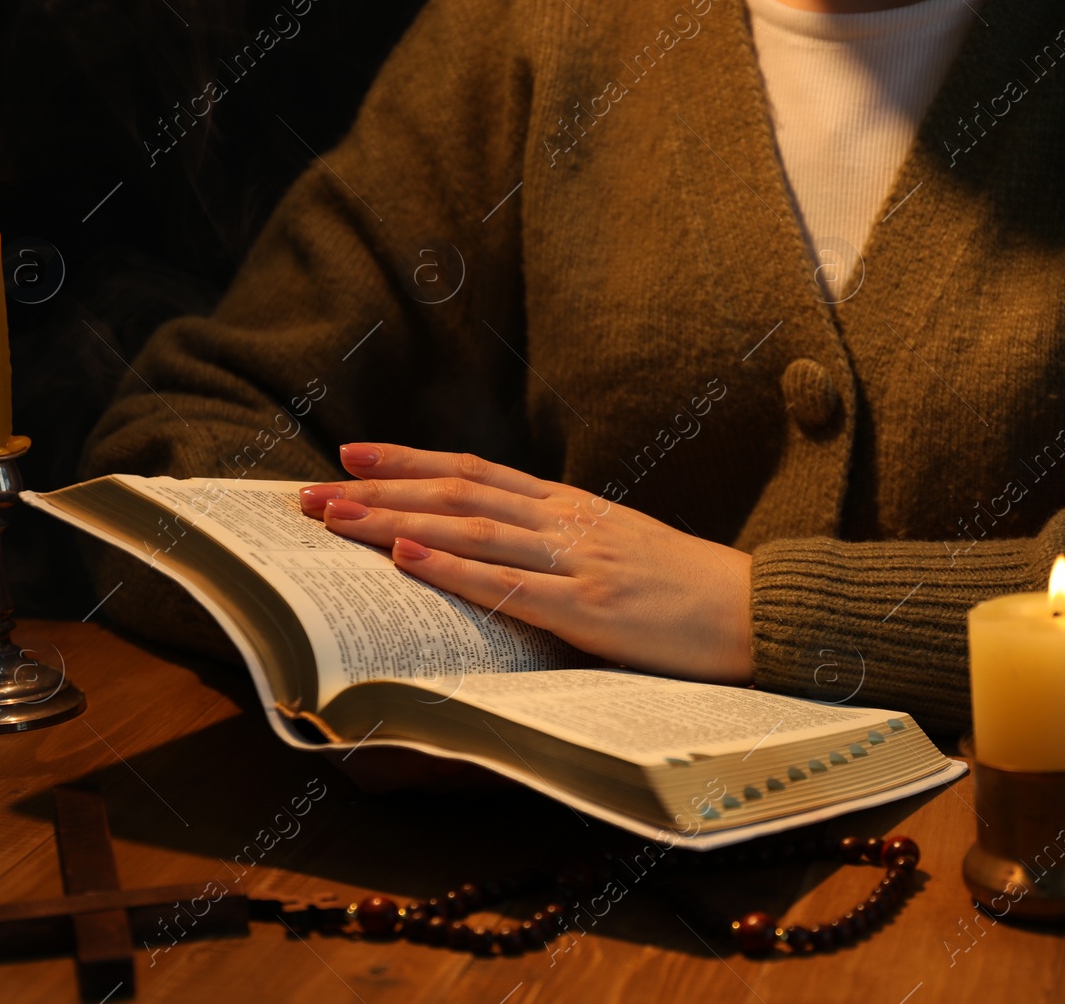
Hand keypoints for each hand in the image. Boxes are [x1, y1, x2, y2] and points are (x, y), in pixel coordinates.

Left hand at [298, 443, 753, 683]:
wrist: (754, 610)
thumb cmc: (686, 587)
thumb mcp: (617, 547)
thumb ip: (559, 541)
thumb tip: (499, 545)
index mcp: (571, 507)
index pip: (474, 472)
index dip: (409, 461)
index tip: (353, 454)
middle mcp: (565, 521)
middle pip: (456, 494)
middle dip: (378, 490)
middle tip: (310, 490)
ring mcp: (576, 560)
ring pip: (469, 530)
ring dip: (394, 521)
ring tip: (333, 516)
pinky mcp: (589, 608)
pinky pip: (508, 584)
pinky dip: (453, 568)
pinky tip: (407, 558)